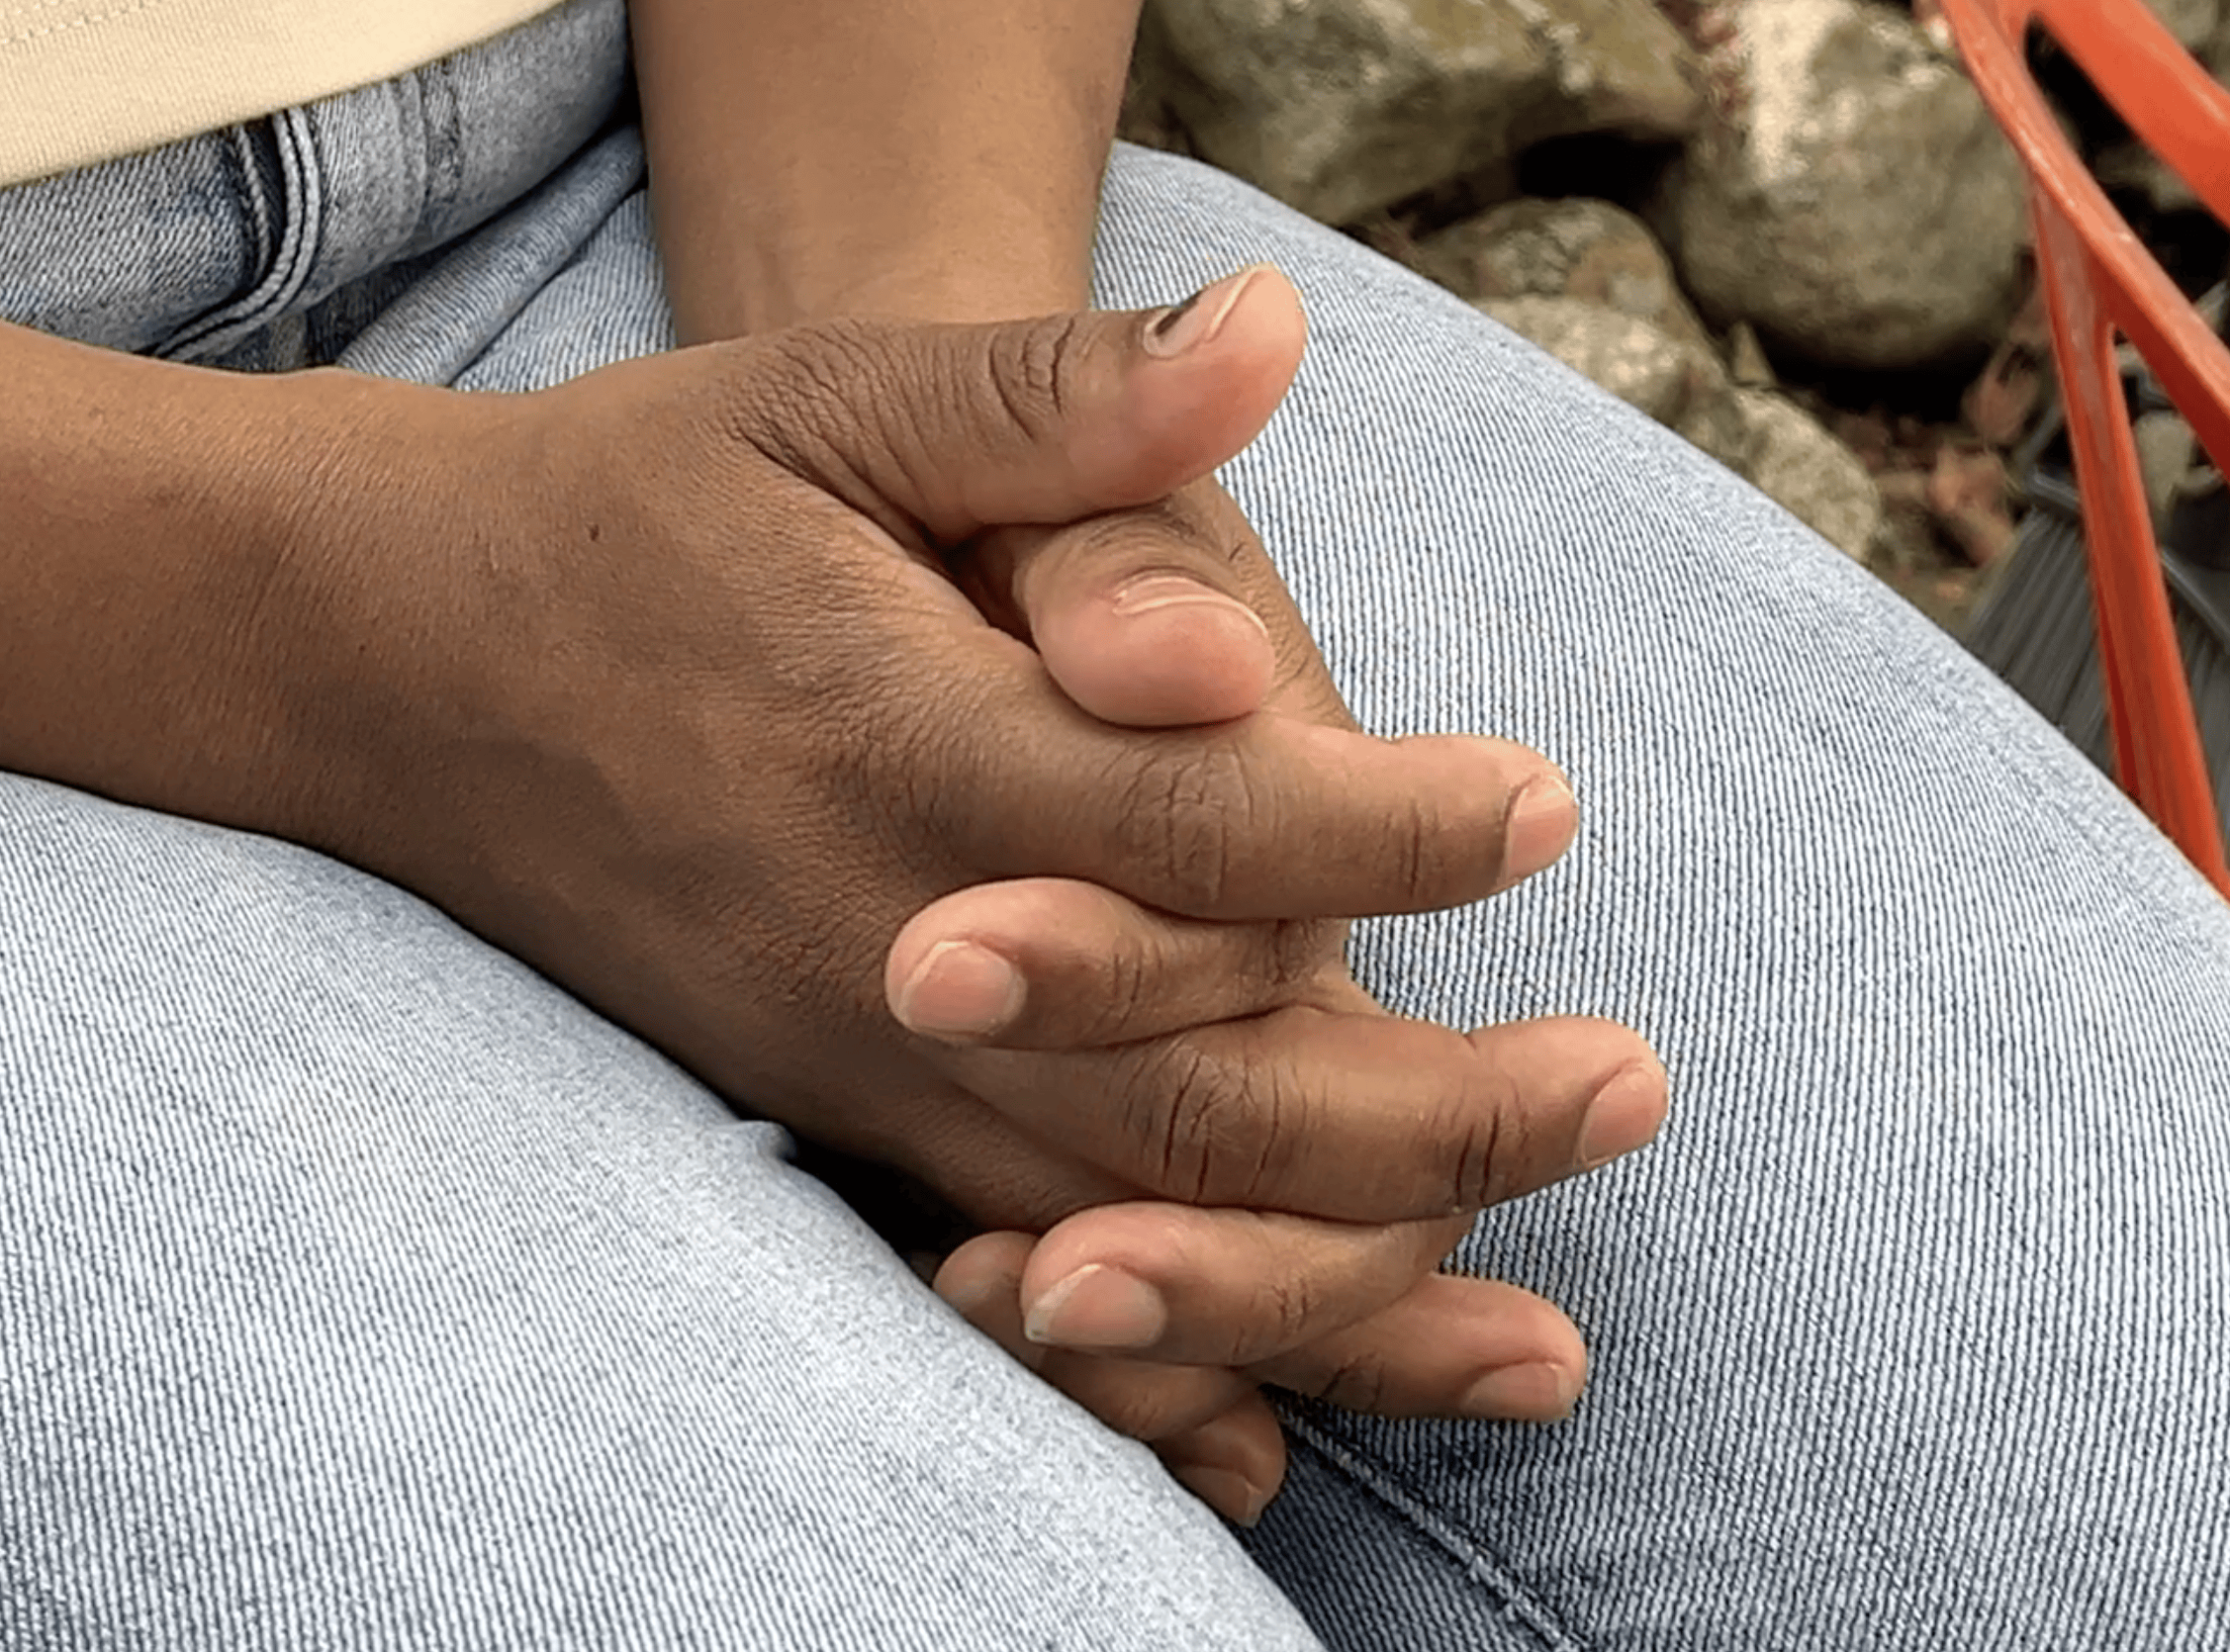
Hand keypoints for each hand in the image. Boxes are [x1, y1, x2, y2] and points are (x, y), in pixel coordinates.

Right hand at [286, 266, 1661, 1470]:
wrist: (409, 661)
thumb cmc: (646, 511)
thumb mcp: (830, 399)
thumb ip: (1056, 399)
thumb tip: (1272, 334)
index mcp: (903, 748)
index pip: (1186, 825)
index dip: (1381, 828)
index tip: (1538, 807)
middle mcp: (886, 951)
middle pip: (1191, 1088)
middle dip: (1434, 1117)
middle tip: (1626, 1089)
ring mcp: (853, 1070)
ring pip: (1122, 1231)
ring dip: (1342, 1300)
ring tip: (1541, 1357)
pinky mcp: (834, 1122)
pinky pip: (1006, 1293)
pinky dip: (1153, 1379)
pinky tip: (1271, 1437)